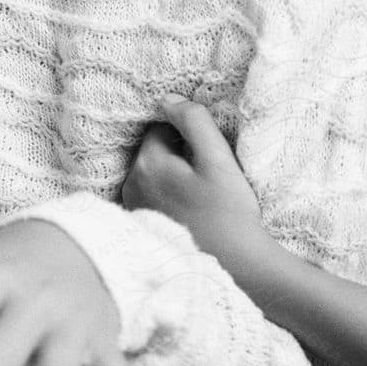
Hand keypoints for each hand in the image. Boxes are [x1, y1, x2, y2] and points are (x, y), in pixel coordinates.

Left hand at [124, 95, 267, 268]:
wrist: (235, 266)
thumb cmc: (229, 212)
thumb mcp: (218, 159)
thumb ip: (194, 121)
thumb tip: (168, 99)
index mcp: (147, 164)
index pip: (161, 127)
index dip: (187, 133)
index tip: (208, 150)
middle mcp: (131, 186)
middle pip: (153, 150)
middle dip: (176, 152)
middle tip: (207, 171)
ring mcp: (133, 210)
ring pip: (152, 173)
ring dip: (171, 174)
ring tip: (199, 191)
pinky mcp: (142, 228)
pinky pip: (151, 196)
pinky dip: (166, 195)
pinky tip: (189, 208)